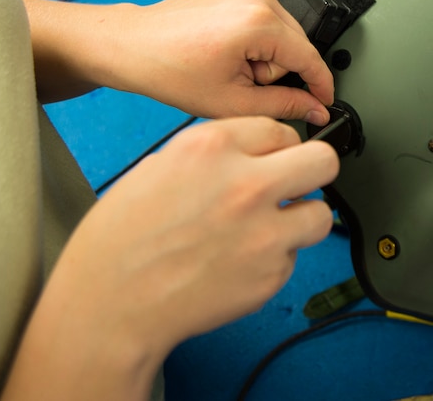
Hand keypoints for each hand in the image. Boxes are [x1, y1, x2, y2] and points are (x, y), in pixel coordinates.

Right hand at [3, 117, 337, 399]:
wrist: (111, 302)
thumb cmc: (122, 237)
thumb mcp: (161, 166)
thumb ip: (215, 153)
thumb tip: (251, 153)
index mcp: (213, 148)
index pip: (281, 129)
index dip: (279, 146)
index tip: (275, 158)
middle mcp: (245, 184)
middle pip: (322, 161)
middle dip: (311, 170)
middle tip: (295, 183)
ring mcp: (263, 233)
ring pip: (321, 214)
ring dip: (300, 219)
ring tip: (270, 228)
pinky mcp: (270, 275)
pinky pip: (293, 257)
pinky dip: (274, 259)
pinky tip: (239, 262)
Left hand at [26, 0, 334, 123]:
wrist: (134, 44)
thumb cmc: (169, 69)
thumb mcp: (232, 101)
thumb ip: (283, 106)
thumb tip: (314, 109)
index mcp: (258, 21)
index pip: (310, 58)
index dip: (320, 86)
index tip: (324, 104)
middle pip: (297, 45)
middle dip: (278, 72)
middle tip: (242, 85)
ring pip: (283, 33)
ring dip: (266, 56)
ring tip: (230, 67)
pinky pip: (266, 19)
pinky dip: (256, 40)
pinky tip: (227, 51)